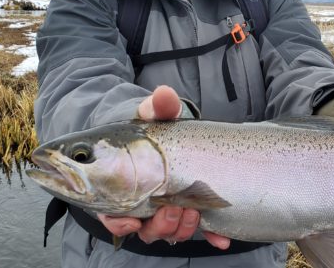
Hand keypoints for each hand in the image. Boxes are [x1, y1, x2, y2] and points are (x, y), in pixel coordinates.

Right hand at [98, 86, 230, 248]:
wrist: (172, 132)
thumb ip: (158, 107)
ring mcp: (167, 210)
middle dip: (161, 225)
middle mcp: (142, 204)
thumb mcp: (154, 114)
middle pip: (145, 229)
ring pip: (169, 232)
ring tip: (194, 211)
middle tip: (174, 208)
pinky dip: (210, 236)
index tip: (132, 221)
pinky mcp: (190, 211)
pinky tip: (221, 239)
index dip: (120, 223)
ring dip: (182, 228)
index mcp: (124, 186)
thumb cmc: (153, 126)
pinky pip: (198, 231)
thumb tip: (164, 94)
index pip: (113, 215)